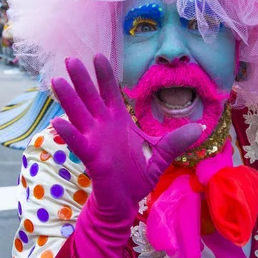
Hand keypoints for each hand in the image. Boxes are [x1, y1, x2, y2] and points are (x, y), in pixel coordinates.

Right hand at [51, 55, 201, 217]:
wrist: (126, 202)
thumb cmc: (138, 176)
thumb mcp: (161, 156)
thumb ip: (176, 141)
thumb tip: (200, 129)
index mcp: (118, 120)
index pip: (110, 92)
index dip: (104, 75)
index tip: (98, 56)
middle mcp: (103, 126)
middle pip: (90, 98)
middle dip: (82, 79)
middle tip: (71, 60)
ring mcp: (95, 141)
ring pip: (79, 116)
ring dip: (69, 99)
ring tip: (57, 82)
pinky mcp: (92, 158)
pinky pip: (78, 143)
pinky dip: (69, 134)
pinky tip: (58, 122)